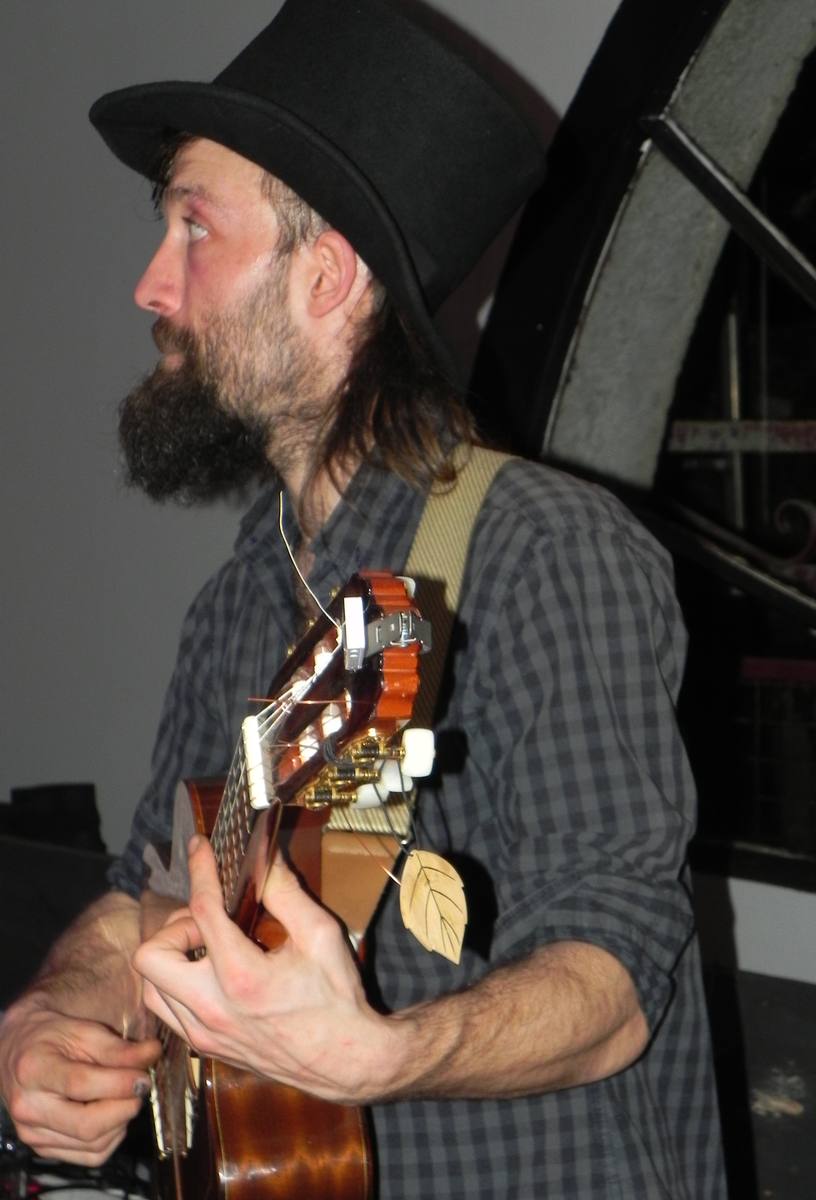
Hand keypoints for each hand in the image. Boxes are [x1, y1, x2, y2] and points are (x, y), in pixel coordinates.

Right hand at [0, 1000, 158, 1164]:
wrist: (18, 1053)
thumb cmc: (51, 1038)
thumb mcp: (83, 1031)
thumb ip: (118, 1048)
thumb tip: (153, 1052)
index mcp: (34, 1069)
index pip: (81, 1084)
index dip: (119, 1083)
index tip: (143, 1077)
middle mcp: (28, 1107)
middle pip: (87, 1124)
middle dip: (125, 1107)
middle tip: (140, 1087)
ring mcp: (33, 1133)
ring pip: (92, 1144)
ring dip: (121, 1122)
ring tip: (126, 1097)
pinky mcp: (43, 1148)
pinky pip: (89, 1156)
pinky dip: (111, 1139)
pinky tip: (114, 1116)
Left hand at [133, 835, 396, 1102]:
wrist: (345, 1061)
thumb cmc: (337, 996)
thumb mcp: (321, 934)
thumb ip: (286, 892)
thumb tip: (263, 855)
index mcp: (244, 977)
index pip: (203, 910)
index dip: (199, 869)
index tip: (199, 846)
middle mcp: (214, 1009)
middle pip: (151, 956)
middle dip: (174, 927)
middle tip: (208, 922)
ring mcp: (204, 1034)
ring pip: (150, 986)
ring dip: (170, 958)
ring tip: (206, 948)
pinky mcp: (205, 1048)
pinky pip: (166, 1011)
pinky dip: (175, 985)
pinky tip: (207, 973)